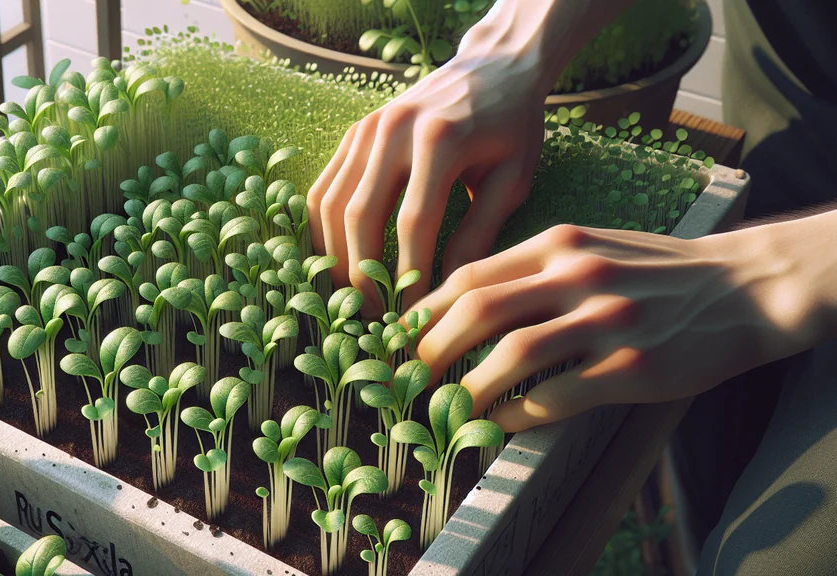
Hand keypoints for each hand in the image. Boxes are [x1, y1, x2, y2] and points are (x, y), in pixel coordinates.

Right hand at [306, 43, 550, 316]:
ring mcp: (367, 128)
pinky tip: (335, 261)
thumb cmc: (513, 126)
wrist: (495, 67)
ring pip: (332, 204)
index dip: (408, 275)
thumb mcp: (512, 179)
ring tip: (350, 297)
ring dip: (335, 257)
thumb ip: (479, 233)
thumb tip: (446, 291)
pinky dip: (323, 229)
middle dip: (362, 275)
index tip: (412, 316)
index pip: (413, 223)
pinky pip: (324, 187)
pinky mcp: (354, 131)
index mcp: (440, 140)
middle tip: (372, 318)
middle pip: (361, 216)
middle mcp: (395, 130)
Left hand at [408, 224, 818, 432]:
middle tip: (412, 380)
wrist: (747, 288)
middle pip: (477, 311)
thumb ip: (534, 268)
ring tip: (449, 409)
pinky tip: (503, 422)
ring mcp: (606, 320)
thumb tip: (465, 304)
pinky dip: (518, 413)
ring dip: (467, 389)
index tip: (401, 339)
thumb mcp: (594, 247)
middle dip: (431, 350)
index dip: (425, 312)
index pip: (469, 275)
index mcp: (560, 242)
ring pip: (510, 355)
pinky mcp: (633, 366)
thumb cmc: (660, 272)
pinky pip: (556, 395)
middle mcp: (577, 275)